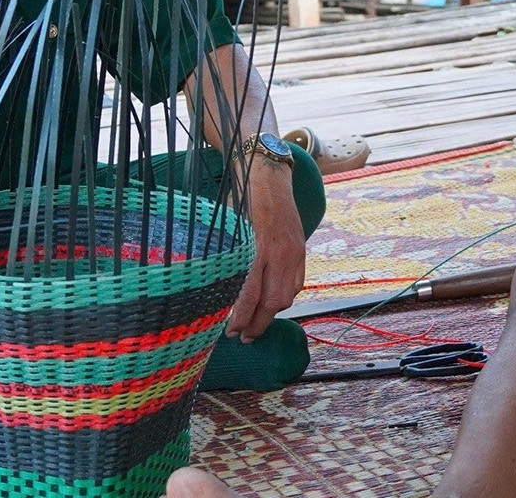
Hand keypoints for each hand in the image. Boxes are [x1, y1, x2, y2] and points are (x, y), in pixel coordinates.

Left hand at [227, 164, 305, 343]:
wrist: (270, 178)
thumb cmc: (241, 200)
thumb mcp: (228, 228)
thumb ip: (226, 258)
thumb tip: (213, 290)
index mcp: (256, 248)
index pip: (249, 296)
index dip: (240, 319)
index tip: (229, 332)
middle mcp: (278, 254)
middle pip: (271, 303)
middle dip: (257, 325)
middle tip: (243, 338)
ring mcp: (294, 253)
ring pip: (287, 297)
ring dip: (271, 314)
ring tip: (255, 323)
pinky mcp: (302, 251)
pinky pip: (297, 284)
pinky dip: (285, 298)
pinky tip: (272, 302)